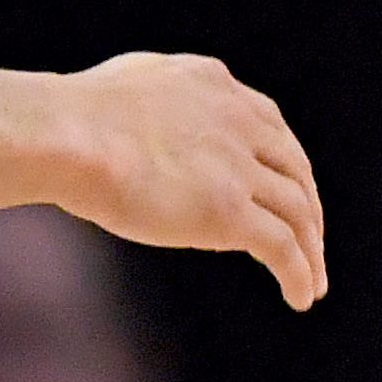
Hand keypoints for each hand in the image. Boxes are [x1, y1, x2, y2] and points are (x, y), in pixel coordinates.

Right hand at [50, 52, 326, 309]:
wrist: (68, 136)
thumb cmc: (72, 118)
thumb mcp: (128, 87)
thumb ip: (155, 104)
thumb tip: (146, 129)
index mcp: (213, 84)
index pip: (270, 126)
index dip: (285, 163)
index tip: (287, 190)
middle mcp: (236, 121)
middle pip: (295, 169)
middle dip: (308, 208)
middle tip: (310, 241)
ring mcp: (236, 167)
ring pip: (298, 213)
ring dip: (311, 251)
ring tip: (312, 283)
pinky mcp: (228, 212)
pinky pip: (282, 249)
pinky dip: (299, 274)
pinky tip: (299, 298)